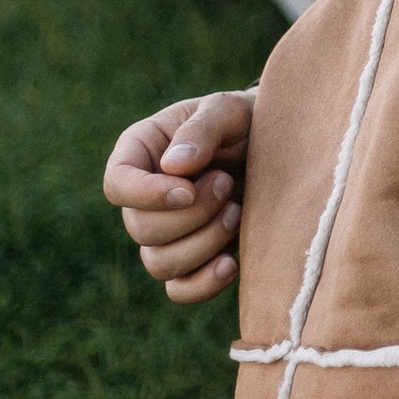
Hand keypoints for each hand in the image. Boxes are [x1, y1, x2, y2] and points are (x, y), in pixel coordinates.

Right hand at [101, 89, 254, 302]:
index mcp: (142, 153)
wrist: (282, 148)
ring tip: (236, 210)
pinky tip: (232, 262)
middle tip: (226, 183)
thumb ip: (202, 129)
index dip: (146, 194)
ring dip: (203, 243)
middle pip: (141, 228)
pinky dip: (203, 284)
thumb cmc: (247, 120)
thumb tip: (174, 166)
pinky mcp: (194, 259)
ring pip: (159, 263)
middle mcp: (146, 197)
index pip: (117, 184)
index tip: (187, 190)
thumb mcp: (228, 109)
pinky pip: (179, 290)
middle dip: (190, 214)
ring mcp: (167, 232)